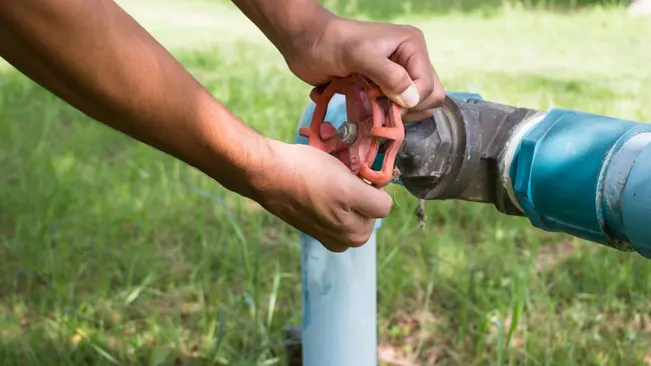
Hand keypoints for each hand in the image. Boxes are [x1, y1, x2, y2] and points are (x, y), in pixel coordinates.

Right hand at [252, 139, 392, 251]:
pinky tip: (319, 191)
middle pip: (370, 211)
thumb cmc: (307, 173)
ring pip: (354, 212)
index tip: (357, 175)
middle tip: (342, 178)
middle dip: (361, 195)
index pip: (384, 204)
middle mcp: (345, 240)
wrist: (268, 175)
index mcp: (356, 232)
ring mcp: (330, 237)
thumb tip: (382, 200)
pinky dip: (333, 204)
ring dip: (348, 200)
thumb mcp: (347, 181)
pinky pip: (337, 216)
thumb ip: (374, 198)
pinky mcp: (316, 232)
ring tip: (329, 185)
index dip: (373, 185)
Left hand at [282, 15, 444, 121]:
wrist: (307, 43)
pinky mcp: (381, 91)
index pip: (429, 86)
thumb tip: (412, 100)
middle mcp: (409, 62)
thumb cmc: (332, 43)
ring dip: (393, 115)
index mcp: (412, 47)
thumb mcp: (361, 55)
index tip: (385, 104)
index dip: (410, 101)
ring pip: (412, 108)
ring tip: (371, 108)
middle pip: (428, 99)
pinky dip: (381, 116)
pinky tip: (365, 110)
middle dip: (407, 110)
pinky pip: (393, 111)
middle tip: (380, 108)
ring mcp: (396, 77)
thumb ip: (389, 76)